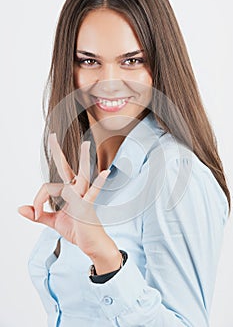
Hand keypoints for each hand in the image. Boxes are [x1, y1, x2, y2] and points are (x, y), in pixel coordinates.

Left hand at [18, 133, 112, 257]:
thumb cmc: (77, 230)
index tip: (35, 214)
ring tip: (87, 144)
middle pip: (65, 168)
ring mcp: (84, 196)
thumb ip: (38, 214)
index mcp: (68, 192)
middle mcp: (76, 190)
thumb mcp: (53, 221)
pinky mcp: (88, 205)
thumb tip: (20, 208)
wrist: (91, 244)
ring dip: (84, 160)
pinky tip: (105, 173)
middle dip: (58, 152)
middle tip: (53, 136)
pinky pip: (93, 192)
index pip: (47, 187)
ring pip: (81, 175)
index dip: (38, 201)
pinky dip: (99, 183)